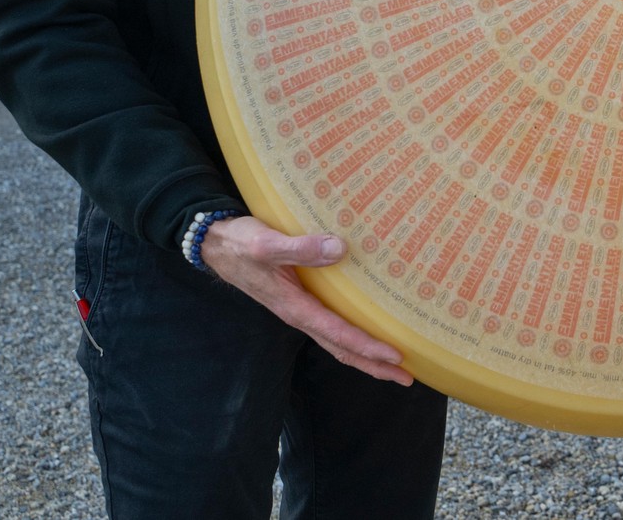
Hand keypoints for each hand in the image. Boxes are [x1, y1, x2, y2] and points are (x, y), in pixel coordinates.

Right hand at [200, 215, 413, 385]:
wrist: (216, 245)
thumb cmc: (241, 243)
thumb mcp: (266, 244)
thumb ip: (299, 248)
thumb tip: (339, 249)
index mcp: (294, 307)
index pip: (338, 334)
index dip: (367, 347)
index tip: (396, 357)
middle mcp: (299, 315)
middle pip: (341, 348)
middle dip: (374, 365)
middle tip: (407, 378)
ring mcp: (300, 310)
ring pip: (337, 341)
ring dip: (365, 355)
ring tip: (395, 364)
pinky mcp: (300, 300)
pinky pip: (331, 325)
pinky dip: (352, 335)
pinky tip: (367, 328)